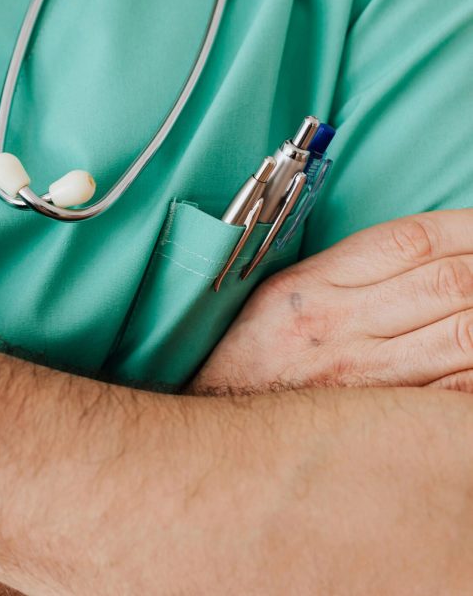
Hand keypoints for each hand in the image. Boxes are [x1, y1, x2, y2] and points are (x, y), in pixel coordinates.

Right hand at [193, 210, 472, 394]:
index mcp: (310, 289)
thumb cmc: (248, 365)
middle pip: (451, 282)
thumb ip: (341, 271)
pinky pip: (459, 392)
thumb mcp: (276, 299)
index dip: (468, 227)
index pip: (411, 241)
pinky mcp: (385, 422)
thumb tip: (422, 253)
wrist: (220, 442)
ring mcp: (365, 380)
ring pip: (467, 335)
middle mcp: (338, 329)